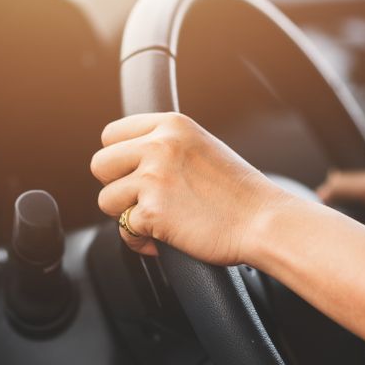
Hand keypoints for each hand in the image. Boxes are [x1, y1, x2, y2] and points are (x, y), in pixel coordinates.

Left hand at [90, 112, 297, 264]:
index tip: (134, 175)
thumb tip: (127, 158)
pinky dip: (140, 240)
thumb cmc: (239, 192)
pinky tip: (163, 240)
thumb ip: (167, 145)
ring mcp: (154, 177)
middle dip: (117, 186)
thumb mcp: (202, 147)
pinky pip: (123, 229)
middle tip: (142, 199)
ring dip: (127, 215)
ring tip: (157, 220)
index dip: (119, 159)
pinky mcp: (152, 211)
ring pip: (106, 200)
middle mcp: (159, 145)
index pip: (112, 134)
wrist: (263, 221)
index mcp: (172, 124)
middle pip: (100, 164)